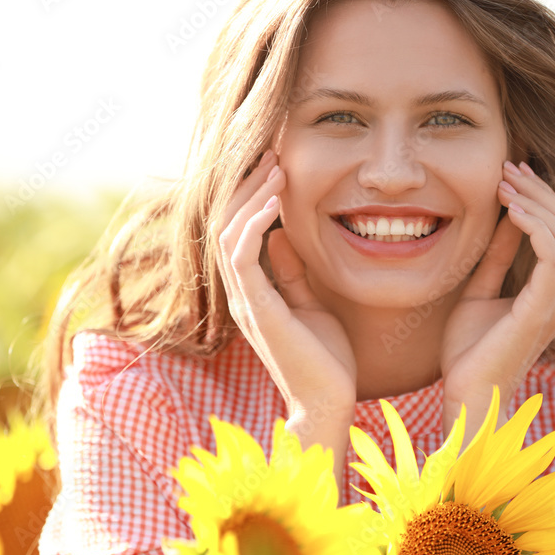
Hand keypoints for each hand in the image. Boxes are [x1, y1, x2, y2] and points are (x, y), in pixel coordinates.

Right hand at [215, 150, 357, 452]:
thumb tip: (285, 234)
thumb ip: (293, 271)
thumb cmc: (325, 358)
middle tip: (272, 152)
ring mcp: (245, 301)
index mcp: (253, 290)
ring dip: (250, 196)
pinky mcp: (256, 309)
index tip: (275, 163)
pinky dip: (254, 223)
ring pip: (228, 233)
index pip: (239, 231)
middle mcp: (242, 293)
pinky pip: (241, 255)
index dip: (251, 195)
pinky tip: (275, 201)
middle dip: (247, 185)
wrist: (328, 402)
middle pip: (226, 224)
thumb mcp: (311, 303)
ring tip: (275, 166)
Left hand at [440, 160, 554, 436]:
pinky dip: (537, 227)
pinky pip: (554, 256)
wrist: (466, 393)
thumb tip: (506, 219)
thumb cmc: (468, 353)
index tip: (509, 175)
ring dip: (536, 202)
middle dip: (539, 192)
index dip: (538, 199)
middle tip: (508, 168)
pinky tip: (513, 211)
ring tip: (506, 182)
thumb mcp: (478, 293)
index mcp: (548, 292)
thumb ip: (496, 260)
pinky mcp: (542, 310)